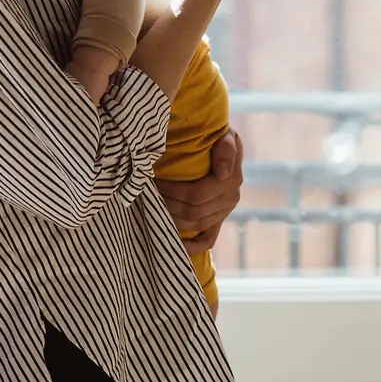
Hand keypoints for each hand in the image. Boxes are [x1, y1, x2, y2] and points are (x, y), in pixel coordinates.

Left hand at [156, 129, 243, 253]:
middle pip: (193, 211)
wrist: (223, 146)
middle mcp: (230, 199)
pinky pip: (208, 239)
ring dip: (173, 218)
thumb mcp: (226, 135)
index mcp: (231, 180)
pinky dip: (192, 245)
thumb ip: (226, 150)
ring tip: (155, 206)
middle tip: (149, 193)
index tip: (154, 181)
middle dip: (167, 203)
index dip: (172, 191)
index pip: (196, 194)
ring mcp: (224, 212)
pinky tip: (177, 244)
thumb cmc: (219, 137)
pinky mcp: (219, 220)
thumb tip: (223, 173)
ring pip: (196, 224)